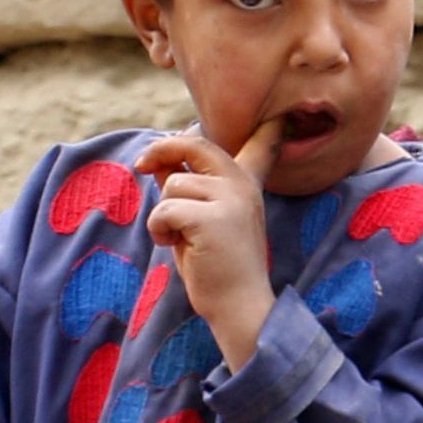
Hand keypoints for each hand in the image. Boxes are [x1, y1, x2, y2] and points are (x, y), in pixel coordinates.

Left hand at [148, 110, 285, 370]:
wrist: (238, 307)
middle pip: (193, 145)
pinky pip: (165, 208)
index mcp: (246, 186)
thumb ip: (186, 190)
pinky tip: (172, 245)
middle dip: (161, 149)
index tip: (281, 115)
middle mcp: (242, 185)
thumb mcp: (200, 221)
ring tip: (176, 238)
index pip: (259, 146)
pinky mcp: (212, 218)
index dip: (267, 128)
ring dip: (162, 212)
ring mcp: (231, 199)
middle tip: (141, 164)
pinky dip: (159, 228)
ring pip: (172, 184)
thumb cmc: (217, 268)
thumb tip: (159, 163)